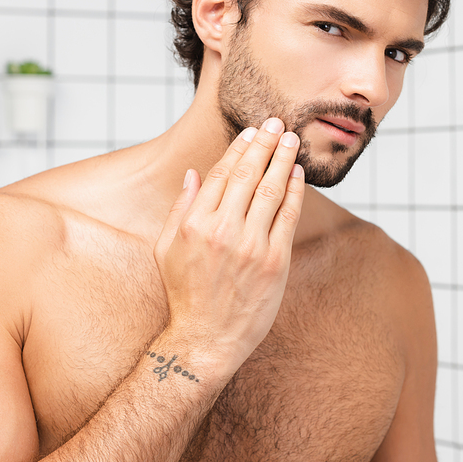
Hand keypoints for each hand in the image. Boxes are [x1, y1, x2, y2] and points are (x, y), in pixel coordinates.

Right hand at [153, 118, 304, 369]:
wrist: (206, 338)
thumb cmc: (184, 293)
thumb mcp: (165, 249)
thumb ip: (180, 208)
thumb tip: (193, 173)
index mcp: (194, 224)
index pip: (222, 175)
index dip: (239, 149)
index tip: (250, 132)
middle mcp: (223, 230)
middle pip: (250, 176)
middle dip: (265, 144)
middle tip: (276, 123)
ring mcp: (251, 246)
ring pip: (271, 191)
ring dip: (283, 160)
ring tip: (291, 140)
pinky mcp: (274, 262)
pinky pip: (287, 218)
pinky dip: (294, 192)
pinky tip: (297, 174)